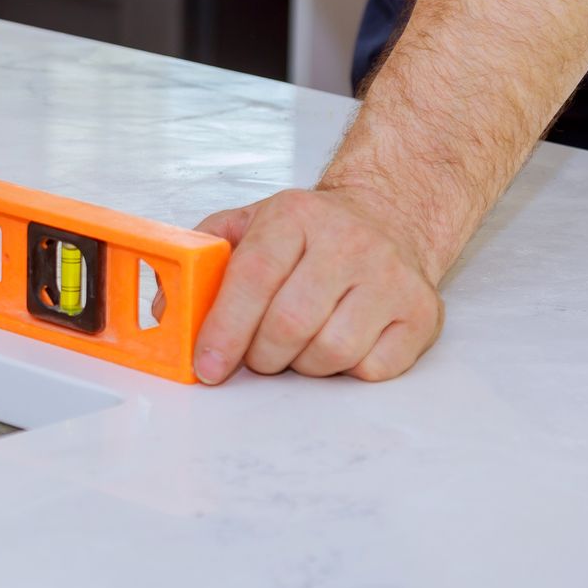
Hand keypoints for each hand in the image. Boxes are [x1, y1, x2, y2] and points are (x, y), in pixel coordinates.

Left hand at [191, 187, 444, 383]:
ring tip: (298, 345)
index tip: (208, 366)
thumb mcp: (249, 225)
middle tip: (255, 356)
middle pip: (290, 324)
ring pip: (331, 352)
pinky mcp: (420, 312)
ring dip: (302, 365)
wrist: (389, 216)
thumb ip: (202, 260)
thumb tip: (167, 309)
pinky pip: (372, 368)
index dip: (225, 329)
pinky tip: (339, 342)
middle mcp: (348, 242)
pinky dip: (346, 370)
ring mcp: (390, 277)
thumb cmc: (307, 233)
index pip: (253, 277)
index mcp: (294, 216)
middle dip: (260, 355)